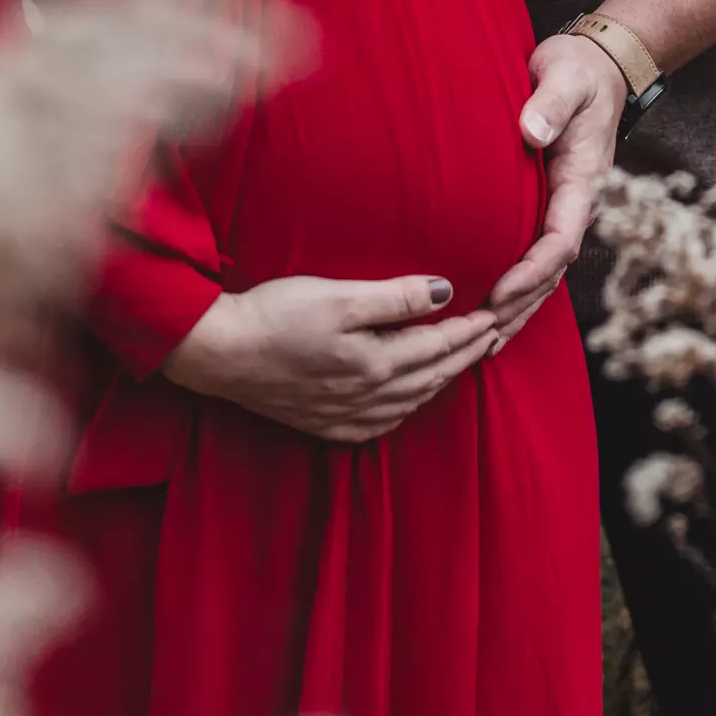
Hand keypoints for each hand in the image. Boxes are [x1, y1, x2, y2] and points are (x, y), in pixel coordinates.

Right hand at [162, 272, 500, 444]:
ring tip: (462, 361)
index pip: (439, 346)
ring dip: (442, 380)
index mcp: (376, 363)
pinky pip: (384, 422)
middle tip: (494, 337)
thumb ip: (395, 297)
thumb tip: (445, 291)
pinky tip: (410, 398)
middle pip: (433, 376)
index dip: (471, 330)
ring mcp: (347, 415)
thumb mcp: (338, 297)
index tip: (497, 315)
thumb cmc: (275, 315)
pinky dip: (408, 406)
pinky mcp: (325, 424)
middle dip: (466, 355)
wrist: (219, 354)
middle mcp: (369, 397)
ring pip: (413, 401)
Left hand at [487, 33, 627, 337]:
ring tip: (482, 344)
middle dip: (519, 307)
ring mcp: (563, 209)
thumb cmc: (577, 72)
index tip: (498, 293)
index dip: (530, 271)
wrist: (595, 67)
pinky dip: (516, 290)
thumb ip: (552, 103)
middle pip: (551, 271)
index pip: (560, 240)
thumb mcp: (567, 78)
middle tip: (479, 337)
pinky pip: (534, 257)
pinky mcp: (547, 206)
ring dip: (517, 310)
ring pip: (544, 273)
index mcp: (582, 181)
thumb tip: (533, 130)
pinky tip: (490, 314)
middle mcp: (575, 204)